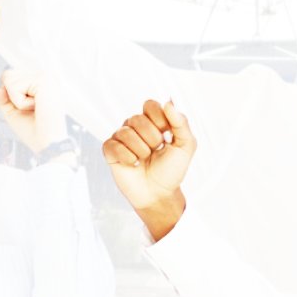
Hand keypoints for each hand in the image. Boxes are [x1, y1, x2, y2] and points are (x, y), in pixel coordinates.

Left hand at [0, 69, 67, 154]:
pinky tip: (36, 106)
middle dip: (12, 96)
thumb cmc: (34, 130)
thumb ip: (2, 96)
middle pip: (8, 75)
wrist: (48, 143)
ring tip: (35, 108)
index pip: (11, 76)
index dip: (10, 95)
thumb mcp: (12, 110)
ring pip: (9, 79)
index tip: (29, 109)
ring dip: (17, 100)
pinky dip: (19, 102)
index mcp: (40, 82)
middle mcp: (44, 76)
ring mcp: (45, 76)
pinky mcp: (43, 79)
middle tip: (32, 109)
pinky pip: (13, 86)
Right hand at [102, 99, 194, 238]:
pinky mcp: (111, 152)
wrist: (159, 193)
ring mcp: (122, 138)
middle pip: (137, 118)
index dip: (159, 119)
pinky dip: (127, 157)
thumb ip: (181, 123)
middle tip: (157, 150)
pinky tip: (134, 164)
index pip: (150, 105)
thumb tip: (169, 102)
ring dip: (141, 149)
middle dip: (152, 138)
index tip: (167, 135)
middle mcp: (135, 127)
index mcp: (153, 121)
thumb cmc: (171, 170)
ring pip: (125, 132)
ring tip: (145, 159)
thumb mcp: (186, 146)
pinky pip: (113, 145)